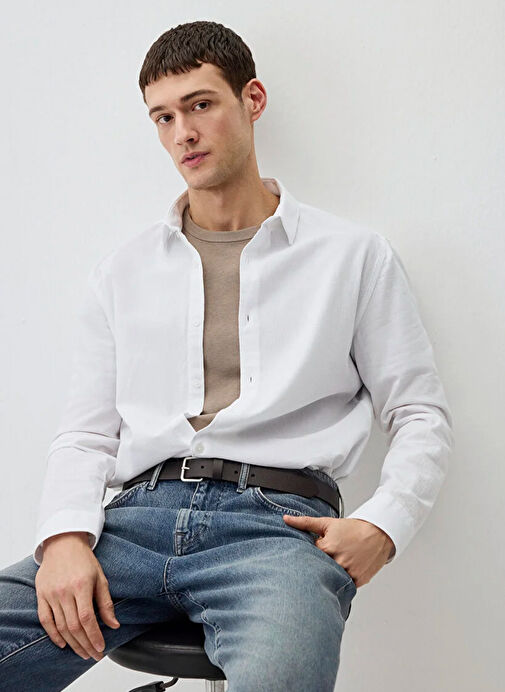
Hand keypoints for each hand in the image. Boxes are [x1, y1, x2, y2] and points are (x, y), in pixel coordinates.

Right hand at [35, 532, 120, 660]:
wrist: (63, 542)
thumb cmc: (84, 560)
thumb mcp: (100, 577)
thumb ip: (106, 602)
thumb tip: (114, 625)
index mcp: (81, 585)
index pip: (87, 618)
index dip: (94, 636)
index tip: (101, 648)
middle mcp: (64, 591)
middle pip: (74, 626)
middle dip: (85, 644)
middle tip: (93, 655)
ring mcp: (51, 594)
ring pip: (61, 626)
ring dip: (72, 643)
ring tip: (82, 652)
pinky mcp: (41, 594)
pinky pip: (45, 620)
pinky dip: (53, 634)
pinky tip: (63, 643)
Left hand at [282, 515, 394, 587]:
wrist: (378, 532)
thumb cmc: (352, 528)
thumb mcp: (327, 523)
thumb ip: (304, 522)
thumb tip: (285, 519)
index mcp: (328, 548)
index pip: (308, 558)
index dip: (310, 555)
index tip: (314, 553)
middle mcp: (338, 561)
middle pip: (320, 570)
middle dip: (319, 568)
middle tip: (323, 562)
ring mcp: (349, 572)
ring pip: (332, 580)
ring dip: (330, 576)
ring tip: (335, 566)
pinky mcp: (359, 580)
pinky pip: (345, 586)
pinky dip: (342, 582)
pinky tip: (343, 573)